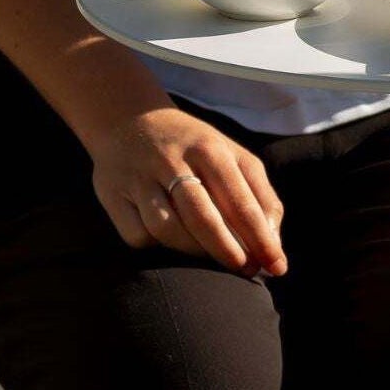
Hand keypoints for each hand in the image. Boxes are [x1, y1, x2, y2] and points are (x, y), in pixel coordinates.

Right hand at [88, 106, 286, 277]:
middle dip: (228, 251)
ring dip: (194, 252)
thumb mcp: (231, 156)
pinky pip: (138, 235)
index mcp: (208, 148)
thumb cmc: (192, 148)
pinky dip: (157, 245)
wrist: (128, 120)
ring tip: (210, 256)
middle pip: (202, 218)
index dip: (260, 239)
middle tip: (245, 269)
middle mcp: (171, 159)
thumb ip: (259, 196)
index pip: (239, 201)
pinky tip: (172, 240)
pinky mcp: (112, 194)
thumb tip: (273, 244)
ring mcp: (138, 177)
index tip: (276, 266)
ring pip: (167, 230)